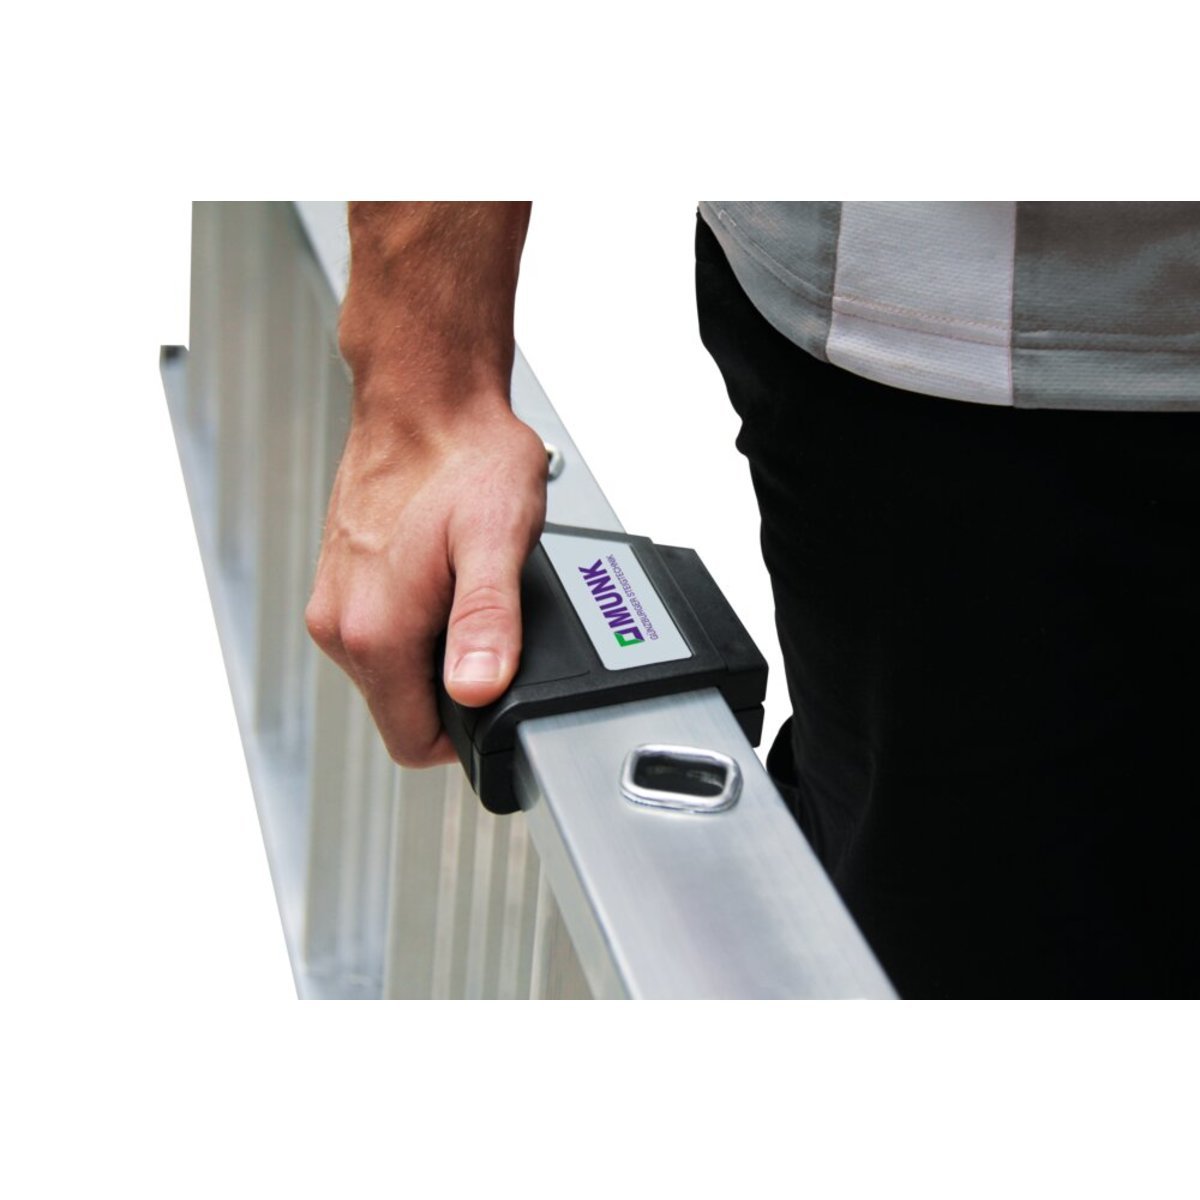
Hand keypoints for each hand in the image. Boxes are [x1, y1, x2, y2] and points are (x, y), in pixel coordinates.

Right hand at [306, 400, 546, 766]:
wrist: (427, 398)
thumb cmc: (464, 457)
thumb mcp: (497, 542)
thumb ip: (487, 623)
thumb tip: (477, 689)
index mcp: (374, 630)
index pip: (412, 741)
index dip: (463, 737)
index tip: (495, 694)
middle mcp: (341, 624)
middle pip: (401, 710)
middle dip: (452, 691)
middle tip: (494, 634)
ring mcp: (335, 602)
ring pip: (391, 674)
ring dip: (434, 656)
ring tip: (470, 597)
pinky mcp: (340, 583)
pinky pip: (382, 636)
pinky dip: (416, 627)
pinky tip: (444, 582)